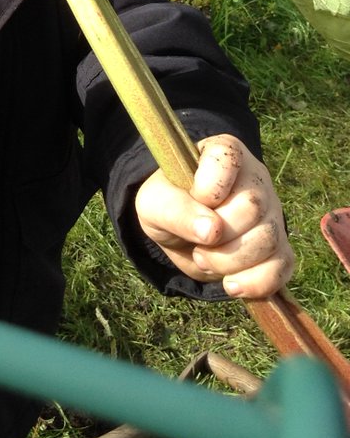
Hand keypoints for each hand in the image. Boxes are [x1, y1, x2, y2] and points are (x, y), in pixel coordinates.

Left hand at [135, 134, 294, 298]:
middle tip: (197, 244)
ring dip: (232, 262)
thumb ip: (176, 210)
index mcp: (221, 153)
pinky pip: (283, 266)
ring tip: (206, 259)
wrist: (180, 230)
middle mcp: (254, 177)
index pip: (227, 158)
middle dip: (219, 236)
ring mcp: (272, 211)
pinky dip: (257, 282)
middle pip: (252, 206)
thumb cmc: (168, 204)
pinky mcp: (280, 244)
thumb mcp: (155, 203)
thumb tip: (211, 231)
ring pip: (270, 239)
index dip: (208, 188)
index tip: (194, 200)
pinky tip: (231, 285)